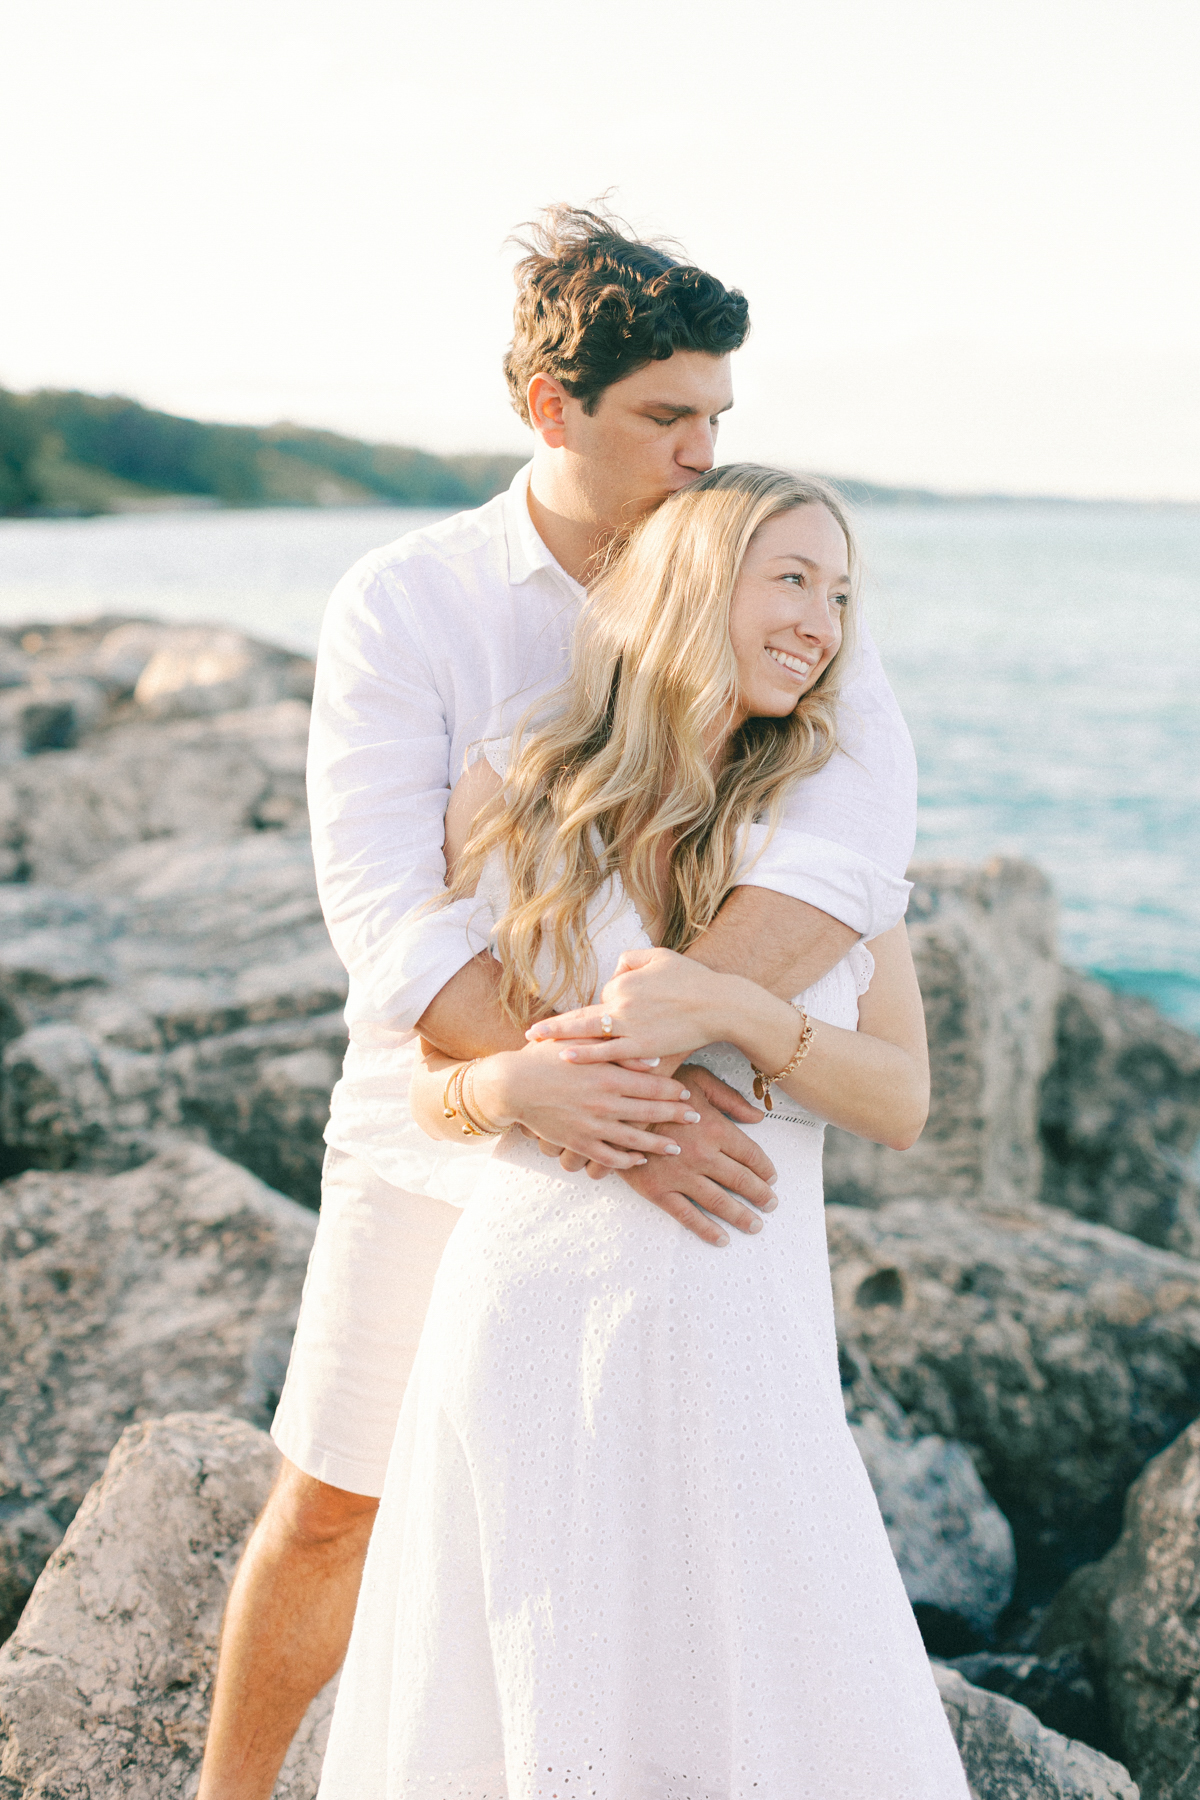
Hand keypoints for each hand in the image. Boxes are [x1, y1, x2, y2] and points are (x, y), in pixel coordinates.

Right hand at [474, 1039, 701, 1171]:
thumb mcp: (581, 1044)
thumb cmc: (546, 1056)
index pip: (652, 1086)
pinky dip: (628, 1160)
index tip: (687, 1094)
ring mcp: (592, 1127)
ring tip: (676, 1146)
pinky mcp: (578, 1143)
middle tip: (695, 1119)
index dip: (673, 1091)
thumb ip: (618, 1050)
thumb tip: (653, 1058)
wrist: (512, 1085)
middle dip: (676, 1117)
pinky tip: (640, 1159)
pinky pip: (609, 1157)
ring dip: (659, 1144)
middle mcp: (605, 1104)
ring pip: (635, 1140)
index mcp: (608, 1077)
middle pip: (650, 1113)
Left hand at [526, 946, 734, 1064]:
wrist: (718, 1004)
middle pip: (581, 1016)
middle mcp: (621, 1004)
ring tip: (537, 1044)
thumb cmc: (691, 979)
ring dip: (561, 1039)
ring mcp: (630, 1028)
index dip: (606, 1004)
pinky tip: (567, 1056)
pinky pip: (608, 1052)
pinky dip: (586, 1054)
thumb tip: (613, 972)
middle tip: (530, 1033)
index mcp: (624, 982)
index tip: (607, 1014)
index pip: (603, 995)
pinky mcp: (643, 1047)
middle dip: (553, 1026)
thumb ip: (630, 959)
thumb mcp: (659, 956)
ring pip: (588, 1035)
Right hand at [558, 1064, 777, 1246]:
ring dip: (742, 1216)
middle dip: (760, 1195)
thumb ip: (728, 1098)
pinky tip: (722, 1239)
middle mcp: (702, 1155)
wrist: (610, 1103)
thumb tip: (759, 1117)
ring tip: (756, 1225)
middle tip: (771, 1205)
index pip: (750, 1154)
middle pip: (741, 1181)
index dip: (765, 1168)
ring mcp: (681, 1176)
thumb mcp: (696, 1079)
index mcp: (714, 1128)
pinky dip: (707, 1230)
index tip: (772, 1178)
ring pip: (720, 1202)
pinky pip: (687, 1216)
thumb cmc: (656, 1086)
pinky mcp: (658, 1190)